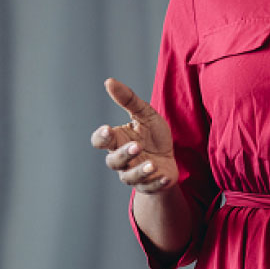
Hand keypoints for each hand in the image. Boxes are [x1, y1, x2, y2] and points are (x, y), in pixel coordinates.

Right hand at [91, 78, 178, 194]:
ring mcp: (135, 174)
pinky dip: (156, 183)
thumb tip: (109, 81)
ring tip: (152, 164)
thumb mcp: (145, 115)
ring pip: (129, 177)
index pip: (100, 141)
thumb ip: (128, 100)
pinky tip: (163, 177)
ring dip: (140, 171)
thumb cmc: (153, 136)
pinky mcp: (150, 184)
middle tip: (137, 146)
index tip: (108, 129)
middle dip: (124, 154)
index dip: (101, 137)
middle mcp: (122, 160)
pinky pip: (150, 187)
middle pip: (113, 161)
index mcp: (118, 141)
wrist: (169, 159)